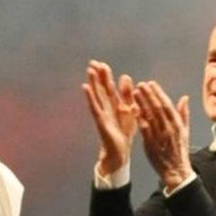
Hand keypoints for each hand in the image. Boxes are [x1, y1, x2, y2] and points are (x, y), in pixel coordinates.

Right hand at [82, 61, 138, 177]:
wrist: (120, 153)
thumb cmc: (123, 133)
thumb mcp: (130, 111)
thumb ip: (128, 95)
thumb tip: (126, 76)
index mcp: (115, 105)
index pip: (109, 87)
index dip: (106, 76)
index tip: (102, 64)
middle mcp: (107, 108)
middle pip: (102, 89)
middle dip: (98, 76)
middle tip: (92, 62)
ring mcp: (102, 114)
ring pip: (97, 96)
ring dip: (93, 83)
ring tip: (89, 70)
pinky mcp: (101, 122)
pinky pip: (95, 107)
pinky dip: (90, 97)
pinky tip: (85, 87)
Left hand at [131, 81, 193, 190]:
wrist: (176, 171)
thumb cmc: (180, 150)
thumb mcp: (185, 131)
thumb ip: (184, 114)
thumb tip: (184, 98)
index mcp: (177, 124)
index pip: (167, 105)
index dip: (158, 93)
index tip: (151, 83)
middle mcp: (169, 128)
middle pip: (157, 108)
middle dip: (148, 95)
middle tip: (140, 84)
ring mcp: (159, 136)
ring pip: (150, 116)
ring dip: (142, 103)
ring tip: (135, 92)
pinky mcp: (150, 144)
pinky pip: (144, 129)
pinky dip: (139, 118)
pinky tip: (133, 109)